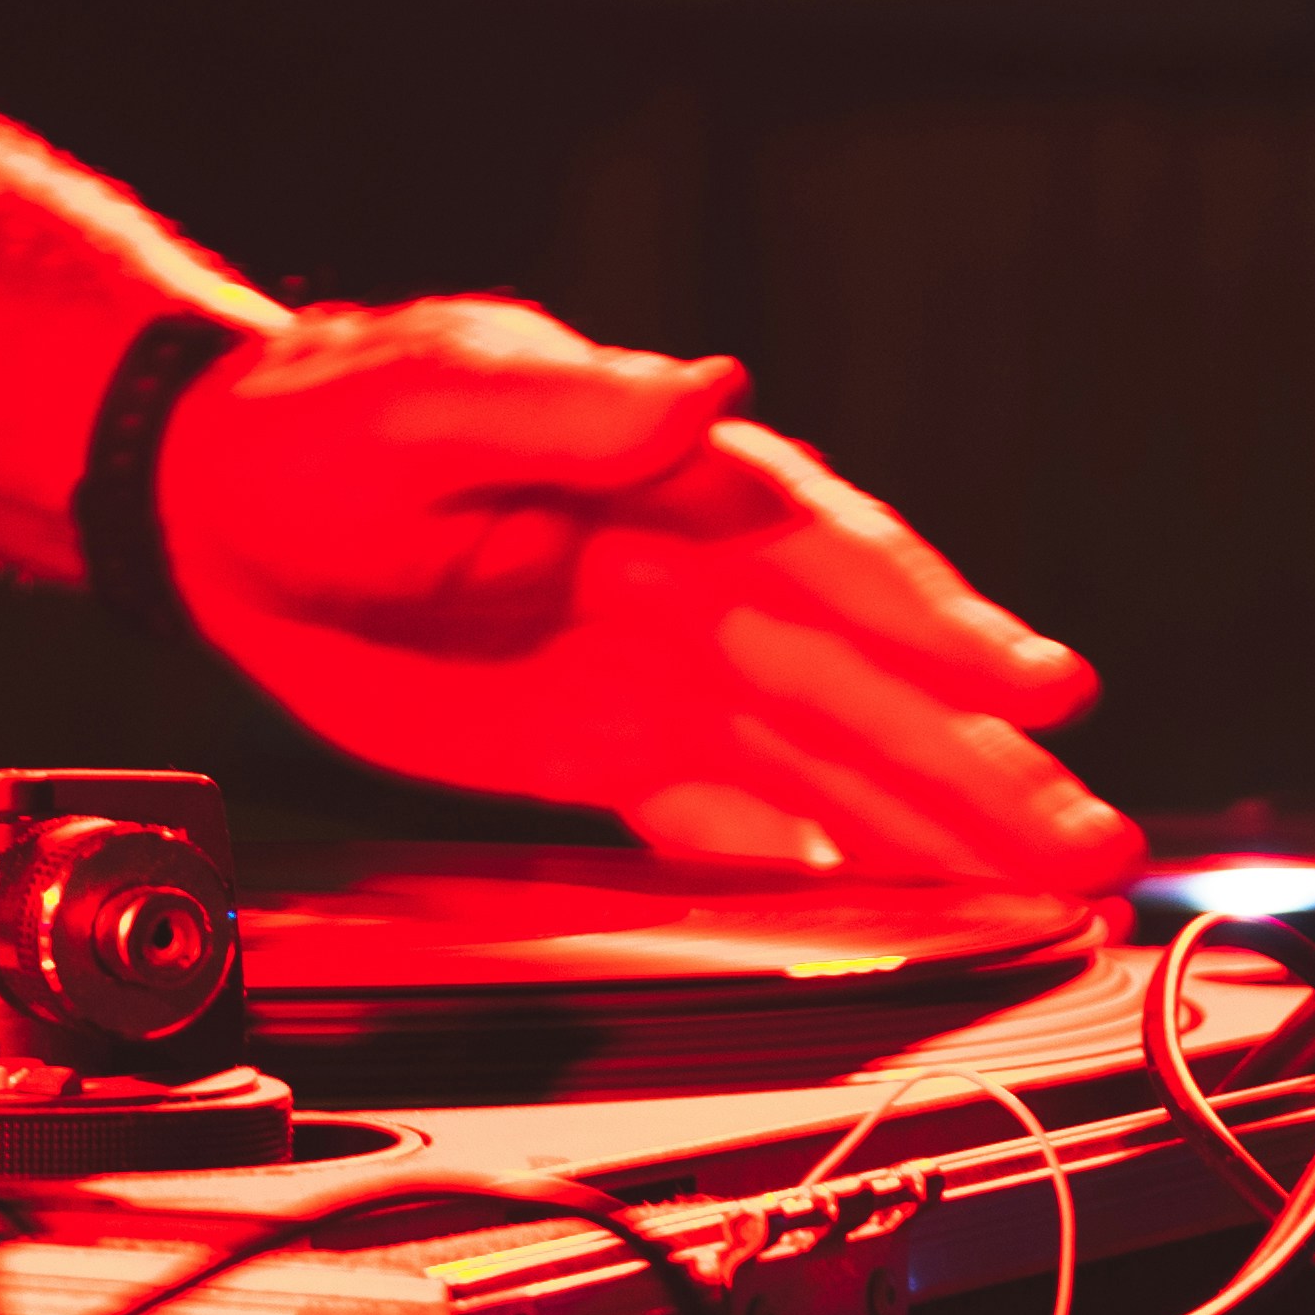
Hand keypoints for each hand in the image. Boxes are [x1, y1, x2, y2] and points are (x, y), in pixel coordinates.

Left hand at [161, 298, 1136, 887]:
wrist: (220, 506)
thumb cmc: (328, 420)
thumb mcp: (427, 397)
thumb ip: (566, 409)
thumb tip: (699, 393)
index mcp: (684, 483)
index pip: (835, 562)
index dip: (941, 628)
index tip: (1035, 689)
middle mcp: (702, 585)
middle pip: (867, 688)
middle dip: (982, 770)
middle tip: (1093, 846)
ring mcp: (667, 678)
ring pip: (827, 769)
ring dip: (938, 836)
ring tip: (1052, 897)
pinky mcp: (615, 755)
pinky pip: (727, 822)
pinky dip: (802, 873)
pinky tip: (888, 921)